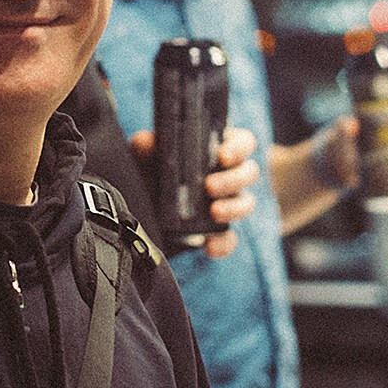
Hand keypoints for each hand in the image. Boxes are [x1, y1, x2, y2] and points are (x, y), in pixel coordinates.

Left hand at [128, 127, 256, 258]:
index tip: (223, 155)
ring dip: (233, 208)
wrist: (138, 210)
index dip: (239, 147)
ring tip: (213, 212)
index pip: (243, 142)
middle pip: (250, 172)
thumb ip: (145, 148)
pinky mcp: (218, 231)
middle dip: (233, 179)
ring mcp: (226, 203)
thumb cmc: (150, 172)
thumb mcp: (144, 159)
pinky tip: (208, 247)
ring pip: (246, 203)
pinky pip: (230, 239)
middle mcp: (227, 174)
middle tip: (209, 186)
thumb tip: (145, 141)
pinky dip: (223, 244)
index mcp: (216, 150)